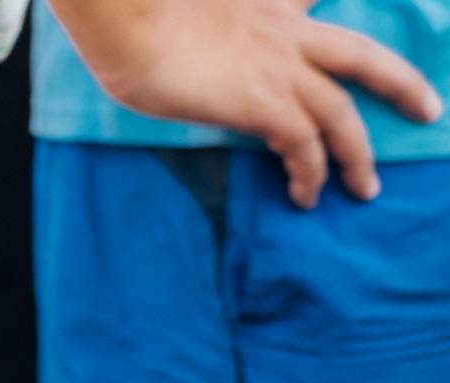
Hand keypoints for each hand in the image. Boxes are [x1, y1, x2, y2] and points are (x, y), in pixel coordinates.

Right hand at [51, 0, 442, 207]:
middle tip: (428, 109)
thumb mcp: (176, 12)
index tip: (341, 19)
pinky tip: (307, 196)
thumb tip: (174, 52)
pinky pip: (305, 146)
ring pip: (343, 114)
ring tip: (365, 187)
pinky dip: (312, 174)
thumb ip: (198, 31)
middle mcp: (285, 34)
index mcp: (266, 7)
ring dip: (358, 154)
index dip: (330, 6)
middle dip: (401, 84)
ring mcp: (281, 68)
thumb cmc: (134, 21)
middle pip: (363, 57)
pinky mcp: (265, 103)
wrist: (130, 24)